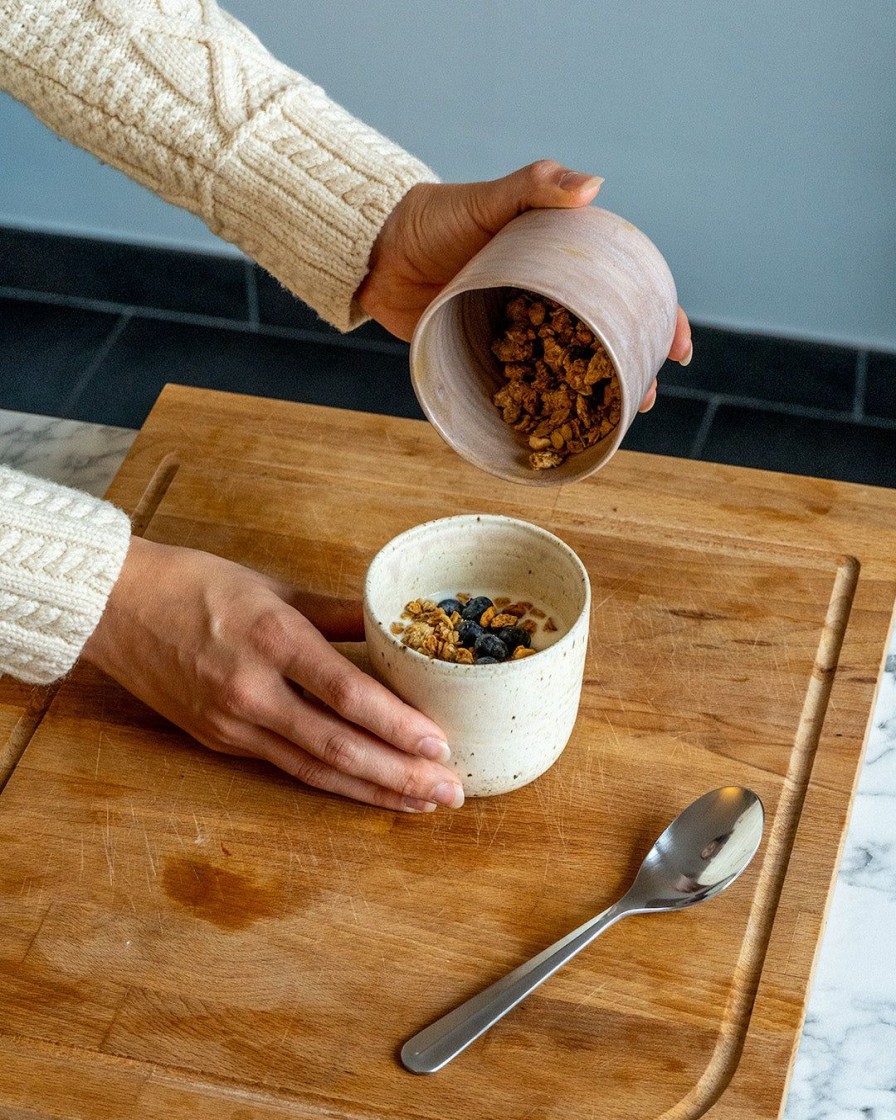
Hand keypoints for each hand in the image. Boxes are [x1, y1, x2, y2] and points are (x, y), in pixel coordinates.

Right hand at [83, 536, 463, 812]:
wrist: (113, 608)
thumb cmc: (194, 584)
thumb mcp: (272, 586)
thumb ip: (337, 612)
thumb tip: (394, 627)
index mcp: (272, 638)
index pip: (347, 692)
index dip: (397, 724)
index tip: (440, 743)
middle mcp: (253, 690)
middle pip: (338, 745)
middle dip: (400, 773)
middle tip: (450, 791)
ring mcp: (232, 723)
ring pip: (315, 768)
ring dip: (374, 790)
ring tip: (421, 803)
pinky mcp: (219, 742)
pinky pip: (287, 768)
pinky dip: (332, 782)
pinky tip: (367, 790)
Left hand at [356, 159, 691, 409]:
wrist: (379, 251)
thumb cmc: (437, 217)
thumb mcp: (490, 199)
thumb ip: (535, 189)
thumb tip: (594, 188)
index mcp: (559, 261)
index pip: (622, 288)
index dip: (658, 315)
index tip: (678, 344)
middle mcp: (545, 299)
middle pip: (602, 336)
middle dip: (630, 366)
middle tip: (645, 395)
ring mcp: (518, 332)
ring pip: (568, 368)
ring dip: (593, 395)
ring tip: (615, 419)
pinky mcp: (487, 357)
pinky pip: (523, 387)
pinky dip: (543, 409)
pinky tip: (560, 430)